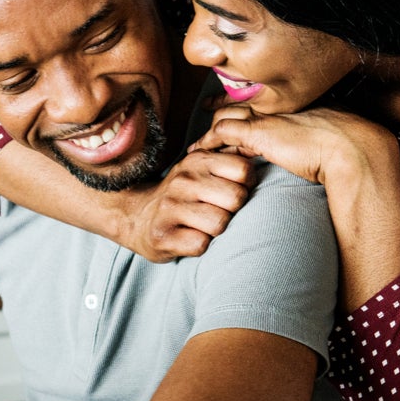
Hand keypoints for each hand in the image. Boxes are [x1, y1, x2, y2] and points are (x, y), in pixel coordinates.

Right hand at [120, 148, 256, 260]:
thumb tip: (262, 154)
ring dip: (216, 231)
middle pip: (236, 198)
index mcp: (196, 160)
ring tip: (202, 226)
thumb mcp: (200, 171)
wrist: (137, 218)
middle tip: (216, 212)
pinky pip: (201, 245)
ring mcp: (170, 208)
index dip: (245, 185)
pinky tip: (189, 238)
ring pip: (220, 224)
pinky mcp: (162, 235)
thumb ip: (228, 163)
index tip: (230, 192)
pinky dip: (201, 246)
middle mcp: (182, 181)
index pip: (243, 170)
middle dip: (232, 210)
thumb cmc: (182, 197)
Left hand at [189, 105, 395, 187]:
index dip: (242, 101)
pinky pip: (221, 133)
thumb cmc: (348, 148)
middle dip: (219, 107)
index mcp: (293, 104)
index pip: (259, 99)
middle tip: (206, 108)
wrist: (354, 150)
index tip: (228, 102)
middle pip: (237, 104)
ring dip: (210, 131)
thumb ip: (307, 137)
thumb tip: (301, 150)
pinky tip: (199, 151)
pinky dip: (208, 142)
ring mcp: (266, 118)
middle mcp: (277, 106)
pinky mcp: (257, 133)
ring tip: (198, 144)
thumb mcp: (324, 138)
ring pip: (225, 117)